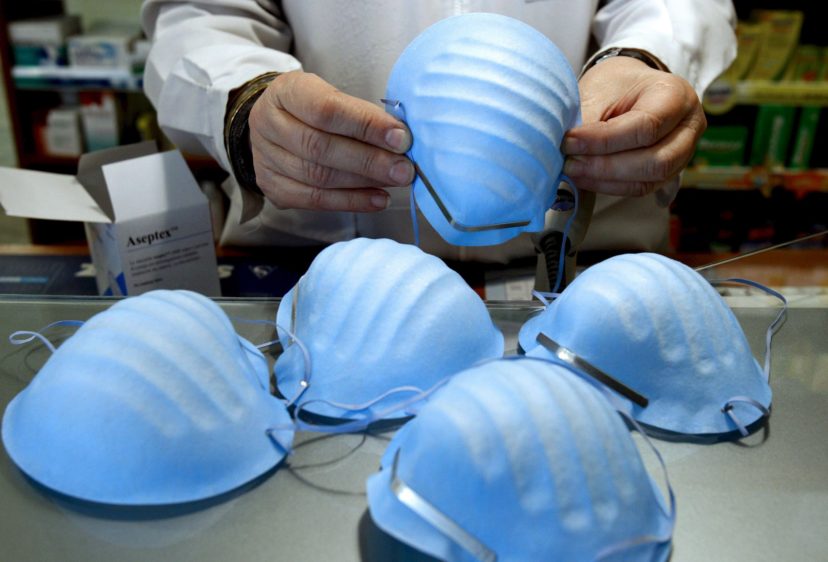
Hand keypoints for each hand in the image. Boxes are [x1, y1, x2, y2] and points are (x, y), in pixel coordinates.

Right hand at [248, 71, 414, 211]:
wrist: (275, 125)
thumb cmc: (313, 108)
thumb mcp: (332, 94)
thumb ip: (362, 115)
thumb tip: (401, 139)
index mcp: (285, 92)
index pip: (327, 110)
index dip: (366, 125)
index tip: (401, 138)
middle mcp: (268, 124)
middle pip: (321, 148)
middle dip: (369, 160)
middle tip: (404, 169)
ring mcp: (266, 159)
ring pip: (319, 177)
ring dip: (364, 182)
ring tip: (395, 181)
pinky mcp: (273, 188)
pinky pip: (315, 200)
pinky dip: (351, 202)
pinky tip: (378, 199)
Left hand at [562, 56, 705, 198]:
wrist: (630, 89)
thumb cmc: (616, 85)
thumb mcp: (601, 90)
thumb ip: (588, 122)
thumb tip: (566, 153)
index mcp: (677, 96)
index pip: (645, 127)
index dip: (603, 140)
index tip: (568, 142)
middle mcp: (688, 127)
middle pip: (653, 161)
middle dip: (606, 167)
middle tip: (569, 163)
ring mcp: (683, 154)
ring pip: (648, 180)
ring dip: (605, 180)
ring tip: (572, 171)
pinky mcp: (667, 173)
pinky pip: (640, 188)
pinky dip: (609, 186)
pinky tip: (584, 178)